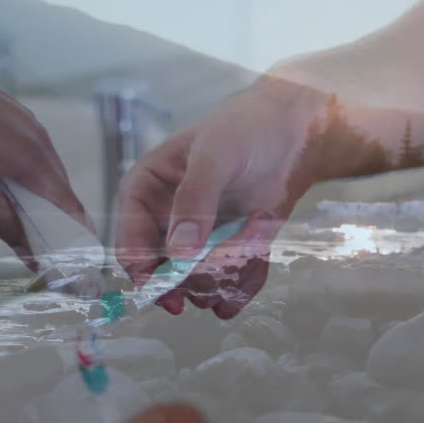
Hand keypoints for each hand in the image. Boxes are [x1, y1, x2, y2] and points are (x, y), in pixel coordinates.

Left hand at [0, 63, 90, 262]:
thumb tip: (40, 246)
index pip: (27, 155)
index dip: (57, 197)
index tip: (78, 231)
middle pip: (30, 138)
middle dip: (52, 185)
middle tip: (72, 227)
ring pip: (18, 128)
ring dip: (37, 170)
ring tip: (51, 212)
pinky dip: (14, 154)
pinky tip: (22, 184)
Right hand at [114, 77, 324, 318]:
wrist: (293, 131)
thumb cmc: (245, 128)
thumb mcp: (215, 154)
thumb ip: (194, 199)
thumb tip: (178, 253)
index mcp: (144, 192)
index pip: (130, 245)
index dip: (146, 273)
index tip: (172, 293)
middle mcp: (164, 222)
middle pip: (165, 274)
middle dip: (196, 277)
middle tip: (223, 266)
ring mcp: (197, 239)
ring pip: (200, 283)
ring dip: (228, 272)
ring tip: (254, 233)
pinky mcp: (228, 250)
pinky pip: (232, 283)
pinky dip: (247, 280)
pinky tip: (260, 257)